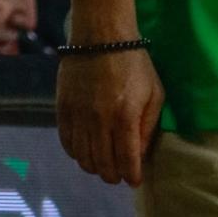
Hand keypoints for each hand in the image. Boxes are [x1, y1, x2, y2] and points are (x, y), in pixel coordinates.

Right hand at [56, 49, 164, 188]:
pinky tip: (85, 151)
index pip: (127, 161)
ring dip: (94, 167)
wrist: (100, 36)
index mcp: (125, 117)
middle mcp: (100, 120)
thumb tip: (139, 155)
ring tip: (102, 165)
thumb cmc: (134, 64)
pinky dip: (76, 154)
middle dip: (113, 176)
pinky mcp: (63, 109)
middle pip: (103, 164)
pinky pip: (66, 143)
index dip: (132, 176)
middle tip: (119, 175)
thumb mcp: (154, 93)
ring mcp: (78, 115)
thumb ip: (148, 126)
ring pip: (83, 158)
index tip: (134, 180)